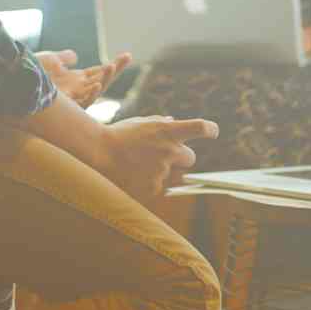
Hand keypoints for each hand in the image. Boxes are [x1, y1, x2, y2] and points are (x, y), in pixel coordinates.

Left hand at [34, 50, 132, 108]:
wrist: (13, 85)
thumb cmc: (29, 76)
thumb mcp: (50, 61)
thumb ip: (64, 59)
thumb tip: (76, 56)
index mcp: (75, 80)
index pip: (99, 72)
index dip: (113, 65)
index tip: (128, 55)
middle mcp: (77, 91)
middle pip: (103, 80)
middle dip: (115, 69)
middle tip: (127, 57)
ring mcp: (72, 100)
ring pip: (95, 92)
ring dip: (105, 79)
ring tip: (112, 66)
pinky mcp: (65, 109)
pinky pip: (82, 105)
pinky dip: (90, 95)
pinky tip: (97, 85)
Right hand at [97, 116, 218, 200]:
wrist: (97, 153)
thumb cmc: (117, 135)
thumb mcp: (140, 123)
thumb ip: (159, 123)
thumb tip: (172, 121)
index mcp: (168, 131)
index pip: (200, 128)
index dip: (210, 130)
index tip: (213, 132)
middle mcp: (169, 151)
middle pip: (191, 157)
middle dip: (181, 157)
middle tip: (164, 155)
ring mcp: (162, 171)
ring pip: (174, 174)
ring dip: (163, 170)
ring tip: (139, 164)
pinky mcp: (154, 188)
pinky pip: (159, 186)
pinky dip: (150, 182)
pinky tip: (133, 175)